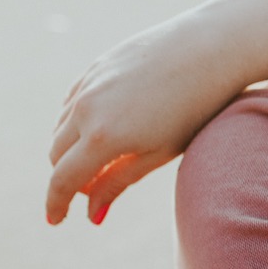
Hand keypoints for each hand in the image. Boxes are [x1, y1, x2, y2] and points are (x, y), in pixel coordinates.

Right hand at [47, 20, 238, 225]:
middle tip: (94, 188)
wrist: (212, 48)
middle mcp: (86, 109)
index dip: (56, 204)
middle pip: (57, 154)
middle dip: (68, 176)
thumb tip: (92, 214)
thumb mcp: (159, 153)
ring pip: (62, 126)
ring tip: (103, 158)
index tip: (55, 220)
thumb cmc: (195, 108)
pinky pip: (74, 100)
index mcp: (102, 138)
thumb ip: (118, 182)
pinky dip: (78, 120)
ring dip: (72, 148)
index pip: (63, 180)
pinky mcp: (97, 66)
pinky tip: (102, 126)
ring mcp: (90, 84)